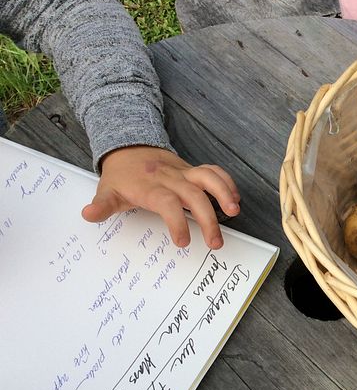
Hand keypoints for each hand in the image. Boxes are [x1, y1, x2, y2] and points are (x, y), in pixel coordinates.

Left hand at [81, 146, 240, 248]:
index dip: (177, 222)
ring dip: (224, 193)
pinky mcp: (192, 170)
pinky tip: (234, 199)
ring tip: (234, 212)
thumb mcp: (106, 191)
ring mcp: (184, 172)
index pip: (167, 203)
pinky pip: (213, 172)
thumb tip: (88, 214)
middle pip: (194, 195)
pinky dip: (226, 182)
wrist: (129, 147)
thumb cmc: (120, 176)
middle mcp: (170, 178)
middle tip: (215, 243)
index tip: (183, 242)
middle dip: (208, 219)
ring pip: (208, 178)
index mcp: (149, 187)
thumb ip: (101, 205)